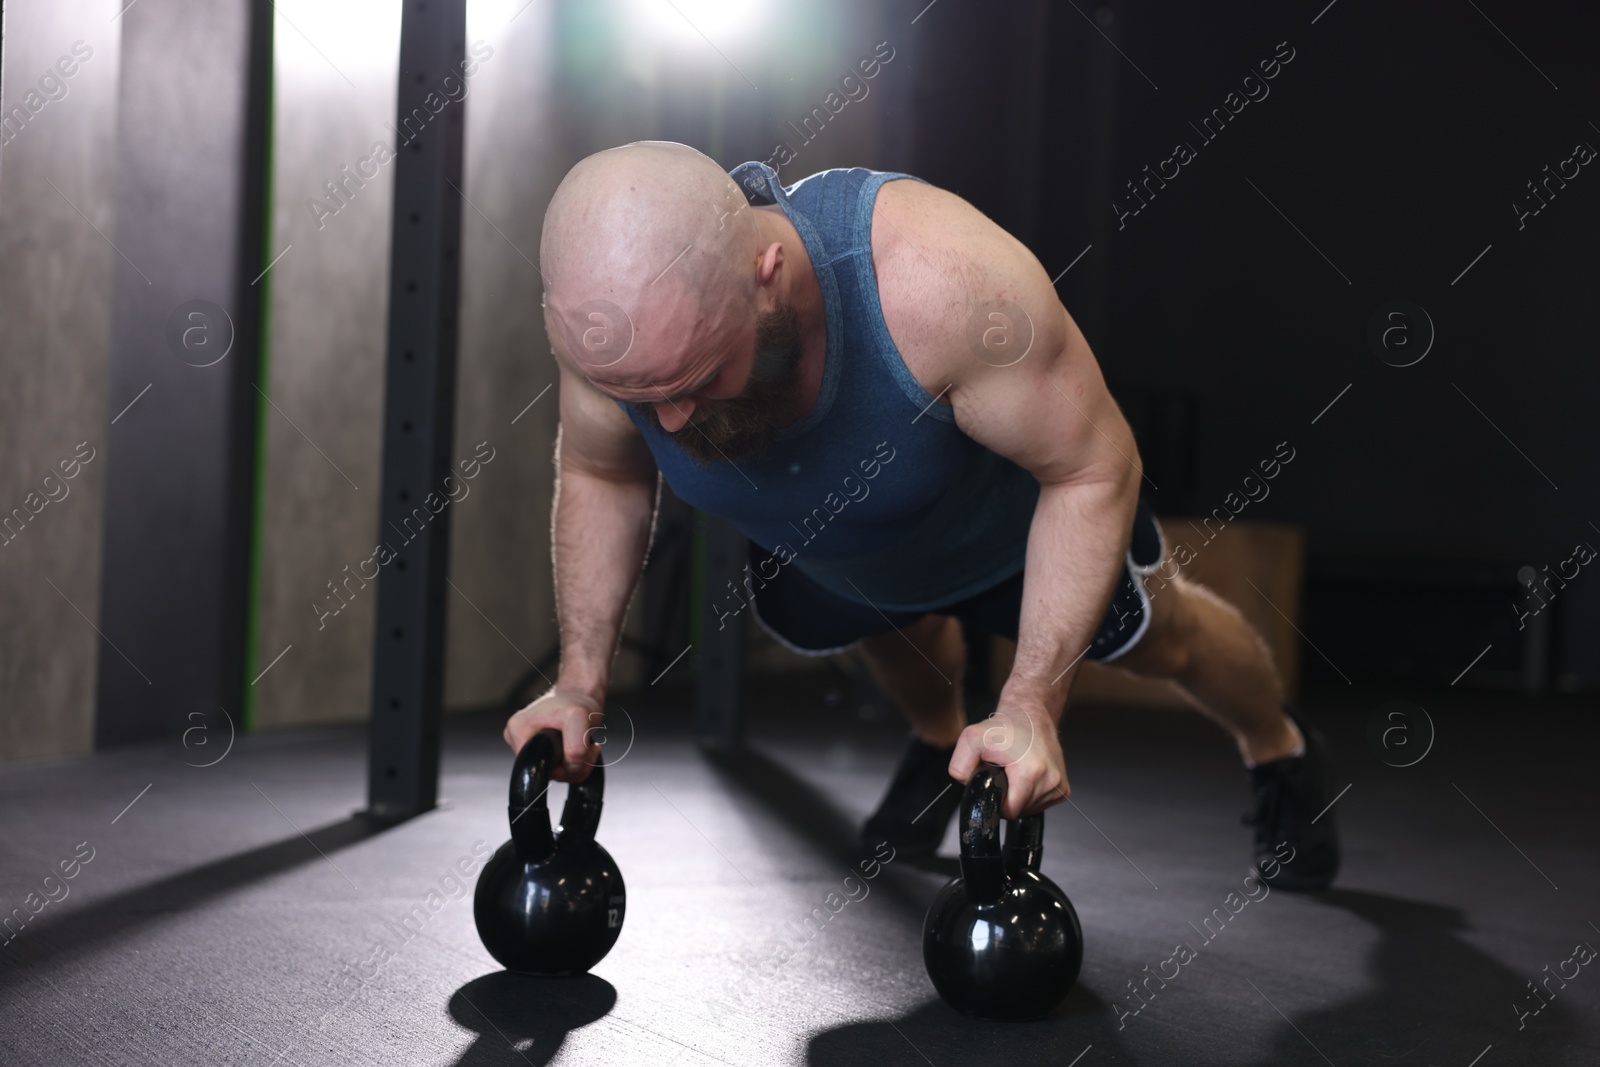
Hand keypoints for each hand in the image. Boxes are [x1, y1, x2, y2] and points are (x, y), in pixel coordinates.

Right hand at [503, 687, 604, 781]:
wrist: (581, 696)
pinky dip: (577, 766)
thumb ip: (576, 746)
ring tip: (588, 745)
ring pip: (556, 775)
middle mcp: (519, 741)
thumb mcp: (579, 717)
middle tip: (587, 747)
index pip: (535, 767)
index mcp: (517, 731)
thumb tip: (571, 766)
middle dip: (572, 766)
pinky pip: (561, 772)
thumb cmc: (576, 702)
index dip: (559, 765)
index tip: (577, 748)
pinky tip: (585, 750)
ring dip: (578, 766)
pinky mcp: (544, 753)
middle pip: (546, 773)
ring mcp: (531, 748)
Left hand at [947, 701, 1068, 818]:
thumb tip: (966, 786)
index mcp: (1031, 773)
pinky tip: (1027, 776)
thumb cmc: (1005, 728)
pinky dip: (1031, 795)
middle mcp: (1050, 781)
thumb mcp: (972, 739)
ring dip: (1019, 797)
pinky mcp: (1063, 789)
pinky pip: (1041, 804)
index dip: (997, 801)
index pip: (1009, 811)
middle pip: (1020, 812)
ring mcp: (1059, 786)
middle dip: (1008, 797)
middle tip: (1004, 773)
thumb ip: (960, 767)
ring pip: (1031, 809)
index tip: (995, 783)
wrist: (1030, 715)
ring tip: (1016, 772)